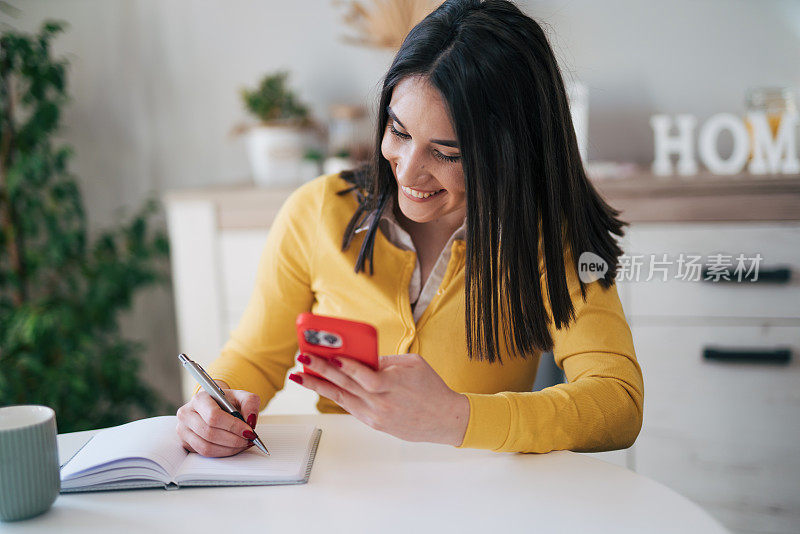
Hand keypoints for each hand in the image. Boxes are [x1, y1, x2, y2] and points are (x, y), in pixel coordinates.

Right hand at [176, 381, 260, 456]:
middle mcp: (187, 414)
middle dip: (233, 439)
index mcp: (199, 399)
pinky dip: (222, 453)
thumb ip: (250, 403)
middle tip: (248, 440)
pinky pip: (204, 453)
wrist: (215, 406)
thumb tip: (250, 420)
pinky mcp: (185, 442)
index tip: (248, 431)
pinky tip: (233, 447)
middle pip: (209, 433)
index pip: (213, 416)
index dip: (233, 426)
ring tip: (243, 444)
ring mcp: (183, 429)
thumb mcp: (241, 396)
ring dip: (229, 449)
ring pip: (206, 446)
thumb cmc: (226, 402)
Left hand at [290, 353, 469, 445]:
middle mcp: (383, 403)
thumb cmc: (432, 388)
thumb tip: (360, 358)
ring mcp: (377, 416)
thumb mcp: (414, 364)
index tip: (330, 356)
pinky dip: (335, 396)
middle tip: (302, 358)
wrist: (445, 419)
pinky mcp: (375, 424)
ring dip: (319, 386)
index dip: (348, 367)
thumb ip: (386, 360)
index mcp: (395, 385)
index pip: (366, 376)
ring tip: (300, 375)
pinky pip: (350, 407)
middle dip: (321, 371)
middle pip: (347, 386)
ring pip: (342, 399)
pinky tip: (321, 386)